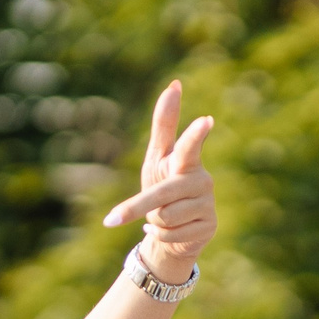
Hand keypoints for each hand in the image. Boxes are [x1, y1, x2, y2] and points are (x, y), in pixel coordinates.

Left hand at [103, 81, 215, 285]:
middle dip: (136, 207)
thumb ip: (165, 124)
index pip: (189, 146)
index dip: (195, 134)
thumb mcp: (158, 156)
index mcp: (187, 161)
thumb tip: (175, 84)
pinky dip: (160, 235)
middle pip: (162, 193)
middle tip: (110, 221)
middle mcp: (202, 180)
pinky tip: (168, 231)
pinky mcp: (209, 227)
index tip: (206, 120)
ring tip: (163, 217)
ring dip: (155, 220)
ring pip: (165, 216)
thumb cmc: (164, 184)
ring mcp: (208, 205)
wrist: (175, 228)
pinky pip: (170, 234)